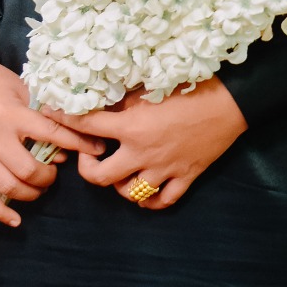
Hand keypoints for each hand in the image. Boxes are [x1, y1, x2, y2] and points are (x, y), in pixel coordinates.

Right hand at [0, 60, 104, 227]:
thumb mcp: (24, 89)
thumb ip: (44, 114)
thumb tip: (65, 146)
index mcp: (12, 114)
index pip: (51, 133)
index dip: (78, 143)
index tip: (98, 148)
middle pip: (27, 170)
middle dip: (48, 177)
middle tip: (56, 172)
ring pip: (8, 187)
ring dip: (31, 192)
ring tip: (41, 185)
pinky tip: (15, 220)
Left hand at [47, 76, 248, 210]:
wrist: (233, 101)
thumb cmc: (192, 86)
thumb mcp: (151, 87)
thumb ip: (125, 100)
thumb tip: (102, 102)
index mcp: (132, 126)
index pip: (88, 126)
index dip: (65, 120)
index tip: (53, 115)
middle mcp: (143, 153)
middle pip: (100, 177)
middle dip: (88, 169)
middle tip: (91, 157)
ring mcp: (165, 169)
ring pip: (130, 193)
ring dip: (120, 184)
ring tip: (121, 171)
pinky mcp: (186, 177)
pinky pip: (162, 200)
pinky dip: (150, 199)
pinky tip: (146, 190)